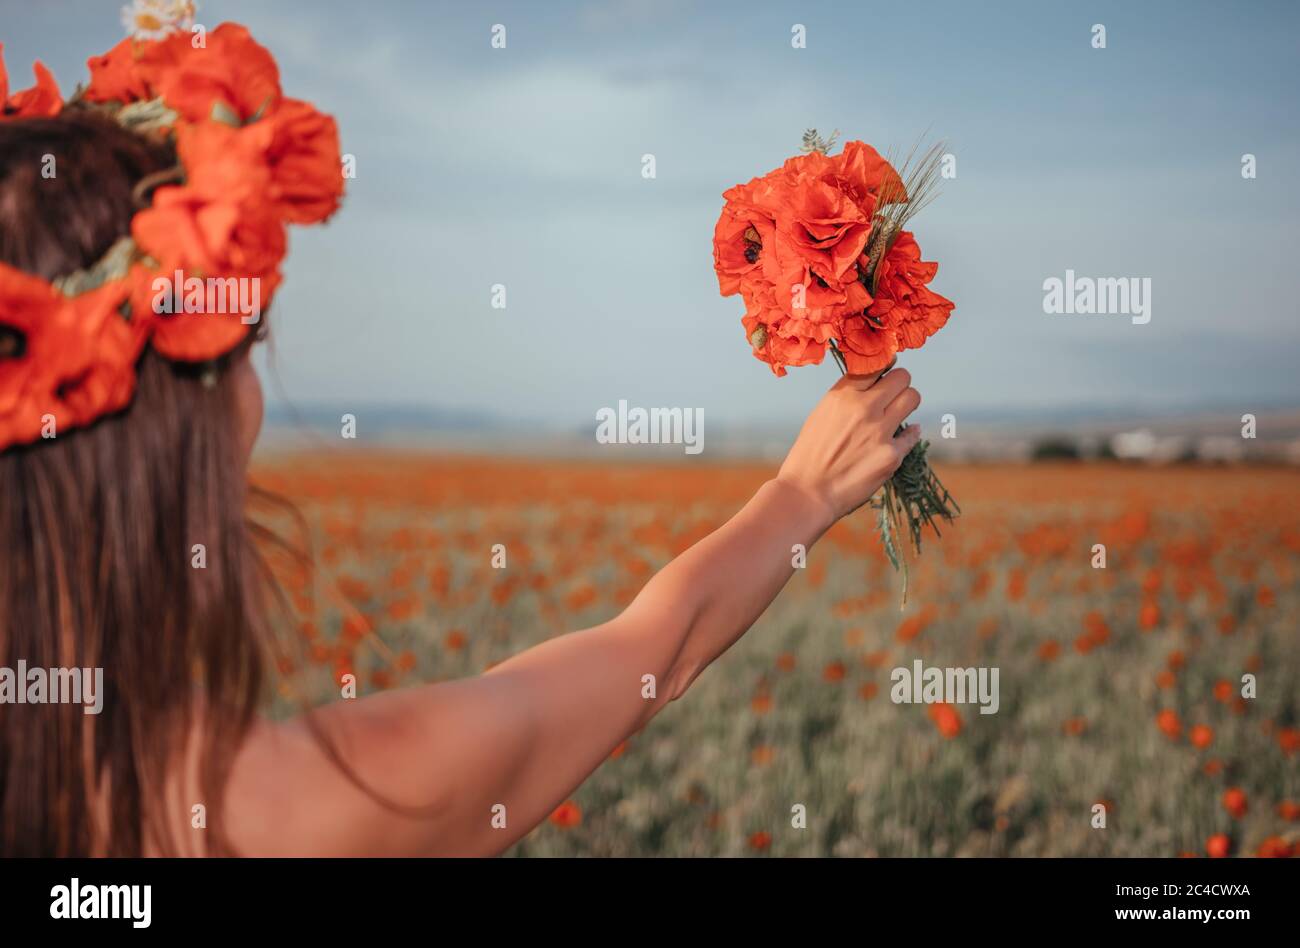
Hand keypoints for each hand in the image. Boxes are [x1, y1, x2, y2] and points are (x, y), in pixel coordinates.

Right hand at [775, 366, 921, 523]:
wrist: (808, 492)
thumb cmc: (810, 454)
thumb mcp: (821, 414)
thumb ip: (847, 397)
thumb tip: (874, 384)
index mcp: (843, 395)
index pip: (877, 364)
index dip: (884, 369)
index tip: (884, 375)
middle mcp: (864, 408)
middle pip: (903, 377)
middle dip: (900, 385)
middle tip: (893, 397)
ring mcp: (880, 431)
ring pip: (913, 398)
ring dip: (907, 404)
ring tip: (896, 415)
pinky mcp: (891, 455)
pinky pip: (912, 435)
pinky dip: (907, 436)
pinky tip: (896, 440)